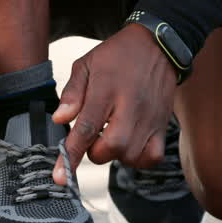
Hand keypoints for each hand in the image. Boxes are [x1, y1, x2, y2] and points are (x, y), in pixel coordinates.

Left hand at [51, 23, 177, 184]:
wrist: (157, 45)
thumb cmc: (117, 56)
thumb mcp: (86, 65)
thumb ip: (72, 93)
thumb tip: (59, 120)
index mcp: (107, 90)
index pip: (87, 128)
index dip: (71, 155)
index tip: (59, 177)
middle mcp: (131, 106)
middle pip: (112, 147)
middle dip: (95, 152)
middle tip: (92, 139)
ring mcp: (150, 117)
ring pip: (130, 156)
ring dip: (115, 155)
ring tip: (111, 137)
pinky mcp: (163, 124)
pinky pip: (152, 157)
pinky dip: (138, 160)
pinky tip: (130, 146)